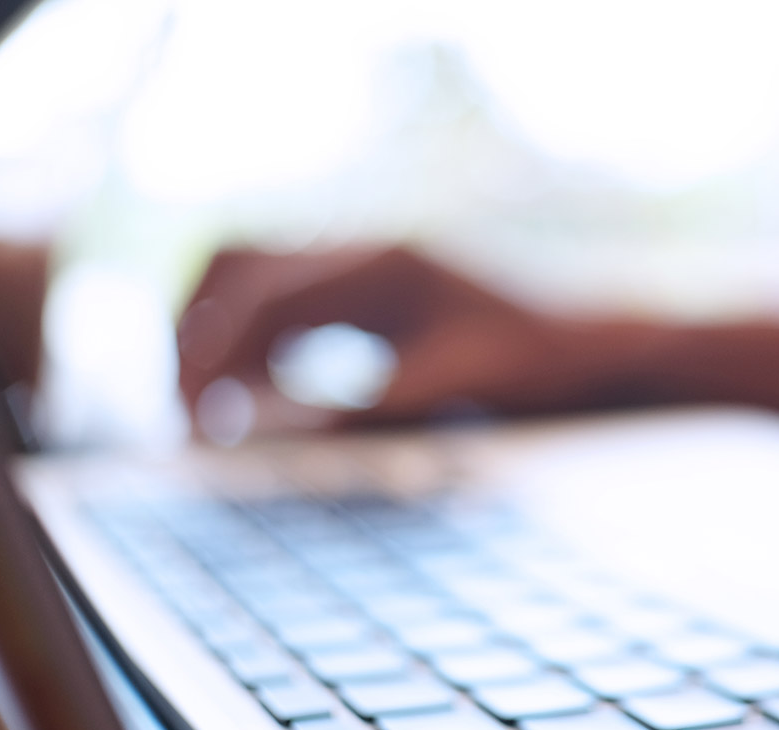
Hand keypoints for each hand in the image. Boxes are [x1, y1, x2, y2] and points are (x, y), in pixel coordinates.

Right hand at [177, 246, 640, 431]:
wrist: (599, 334)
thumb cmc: (536, 358)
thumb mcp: (443, 387)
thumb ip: (352, 406)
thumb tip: (258, 433)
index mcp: (376, 264)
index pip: (254, 298)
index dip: (206, 358)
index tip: (187, 425)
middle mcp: (364, 248)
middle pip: (234, 266)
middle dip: (193, 333)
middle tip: (179, 415)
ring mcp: (370, 261)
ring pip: (257, 278)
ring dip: (221, 336)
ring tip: (206, 413)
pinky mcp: (380, 285)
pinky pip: (294, 302)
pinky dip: (261, 344)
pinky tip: (259, 400)